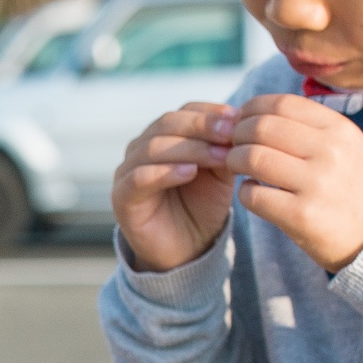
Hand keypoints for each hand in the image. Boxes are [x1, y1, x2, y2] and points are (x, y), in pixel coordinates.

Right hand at [112, 102, 237, 271]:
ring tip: (218, 156)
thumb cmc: (201, 208)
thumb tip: (240, 122)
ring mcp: (128, 170)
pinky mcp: (122, 197)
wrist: (186, 251)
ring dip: (190, 148)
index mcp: (165, 135)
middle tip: (230, 133)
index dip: (210, 112)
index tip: (238, 118)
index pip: (185, 111)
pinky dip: (165, 171)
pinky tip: (189, 172)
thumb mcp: (220, 174)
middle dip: (202, 126)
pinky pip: (139, 178)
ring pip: (154, 147)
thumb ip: (224, 149)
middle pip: (168, 123)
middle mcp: (142, 147)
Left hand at [228, 94, 362, 271]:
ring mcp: (317, 184)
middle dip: (238, 134)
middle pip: (261, 127)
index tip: (242, 119)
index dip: (252, 108)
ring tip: (238, 167)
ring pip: (252, 158)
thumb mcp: (349, 148)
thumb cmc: (356, 192)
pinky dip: (245, 192)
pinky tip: (254, 193)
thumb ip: (311, 128)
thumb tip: (258, 112)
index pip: (282, 104)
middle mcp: (330, 152)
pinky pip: (253, 195)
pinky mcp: (302, 216)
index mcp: (340, 130)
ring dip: (235, 161)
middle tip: (233, 145)